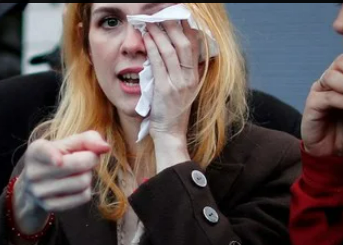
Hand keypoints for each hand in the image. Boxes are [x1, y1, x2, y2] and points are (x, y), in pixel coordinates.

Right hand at [14, 131, 111, 232]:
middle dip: (91, 159)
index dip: (53, 156)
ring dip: (88, 175)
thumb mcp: (67, 144)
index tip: (59, 160)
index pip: (44, 152)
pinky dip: (86, 190)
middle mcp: (33, 172)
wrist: (36, 186)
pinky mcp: (50, 206)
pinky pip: (83, 197)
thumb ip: (87, 140)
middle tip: (89, 158)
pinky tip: (76, 186)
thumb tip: (106, 147)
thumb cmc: (58, 158)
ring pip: (83, 182)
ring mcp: (40, 192)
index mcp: (35, 151)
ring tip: (79, 173)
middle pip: (78, 165)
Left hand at [141, 21, 199, 141]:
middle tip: (162, 13)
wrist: (170, 133)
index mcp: (195, 76)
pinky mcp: (165, 89)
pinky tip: (147, 38)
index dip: (187, 28)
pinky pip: (158, 63)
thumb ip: (185, 72)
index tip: (179, 15)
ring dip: (159, 33)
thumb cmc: (173, 111)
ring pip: (171, 51)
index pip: (195, 46)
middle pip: (184, 44)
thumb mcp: (185, 90)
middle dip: (173, 26)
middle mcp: (189, 78)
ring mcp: (178, 83)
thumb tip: (180, 53)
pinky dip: (152, 48)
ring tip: (150, 22)